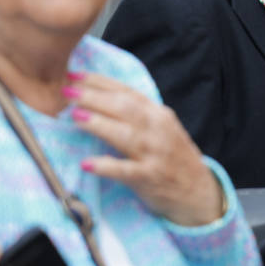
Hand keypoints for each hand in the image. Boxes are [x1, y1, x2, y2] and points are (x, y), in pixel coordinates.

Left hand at [67, 72, 224, 226]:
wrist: (197, 191)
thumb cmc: (171, 158)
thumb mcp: (161, 129)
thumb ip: (138, 115)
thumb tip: (97, 100)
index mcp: (159, 114)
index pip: (127, 92)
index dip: (100, 82)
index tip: (74, 74)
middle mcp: (158, 129)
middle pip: (125, 108)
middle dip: (94, 97)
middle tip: (67, 91)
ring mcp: (155, 153)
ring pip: (125, 134)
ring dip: (99, 123)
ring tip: (74, 116)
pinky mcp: (150, 177)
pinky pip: (126, 170)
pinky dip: (106, 166)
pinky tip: (87, 163)